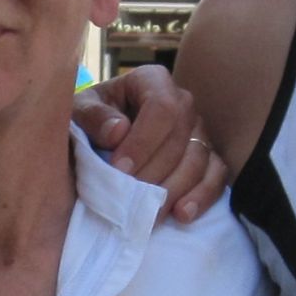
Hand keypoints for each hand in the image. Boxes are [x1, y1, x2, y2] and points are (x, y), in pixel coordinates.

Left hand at [72, 65, 226, 223]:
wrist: (99, 138)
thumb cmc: (90, 121)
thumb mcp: (79, 111)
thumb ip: (93, 117)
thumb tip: (118, 131)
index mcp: (152, 81)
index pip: (162, 107)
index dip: (143, 141)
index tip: (119, 169)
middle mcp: (182, 102)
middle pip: (181, 137)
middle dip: (155, 172)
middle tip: (129, 200)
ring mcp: (198, 131)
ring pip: (198, 159)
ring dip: (174, 189)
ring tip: (151, 214)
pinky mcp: (207, 157)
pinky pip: (216, 176)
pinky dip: (202, 196)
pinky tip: (182, 214)